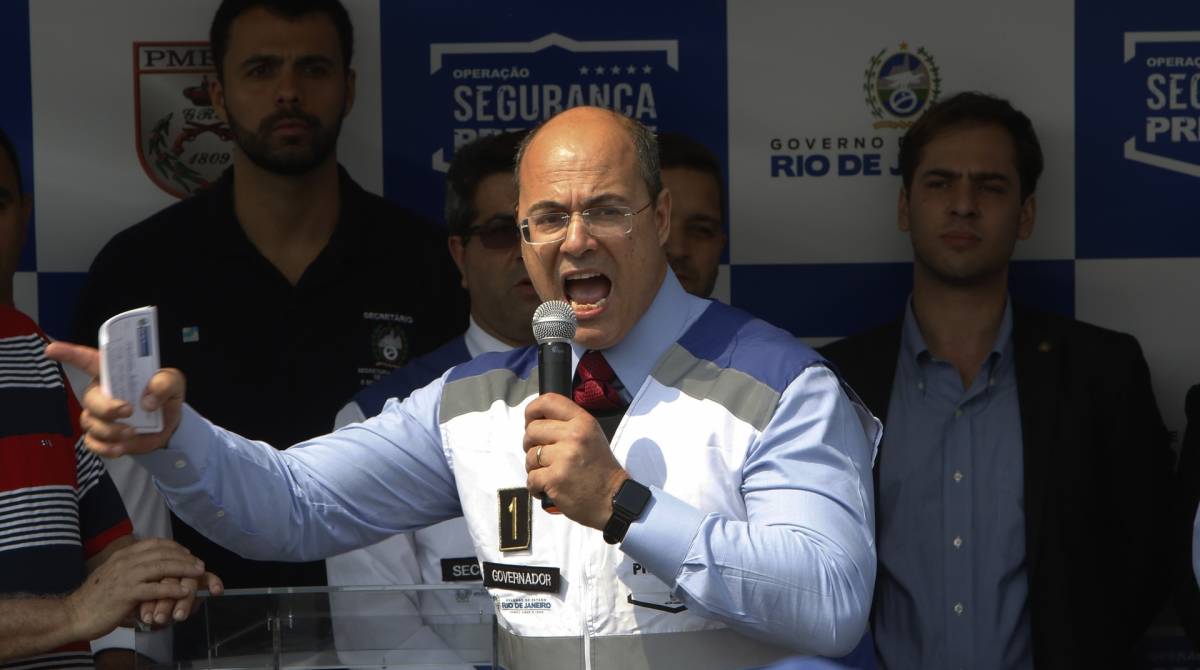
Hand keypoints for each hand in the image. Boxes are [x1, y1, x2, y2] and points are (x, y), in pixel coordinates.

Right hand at [45, 342, 185, 456]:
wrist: (168, 424)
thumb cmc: (164, 395)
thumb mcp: (173, 382)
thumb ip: (164, 384)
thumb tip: (148, 401)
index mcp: (113, 373)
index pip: (87, 360)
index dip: (69, 353)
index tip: (51, 349)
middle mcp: (101, 393)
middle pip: (90, 398)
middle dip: (106, 407)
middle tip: (128, 411)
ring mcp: (98, 416)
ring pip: (91, 423)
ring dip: (111, 430)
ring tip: (132, 432)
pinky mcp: (102, 437)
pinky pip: (93, 444)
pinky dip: (106, 448)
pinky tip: (121, 447)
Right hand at [64, 539, 212, 641]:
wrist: (74, 614)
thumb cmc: (96, 597)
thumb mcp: (114, 575)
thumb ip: (132, 568)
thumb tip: (154, 566)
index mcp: (122, 555)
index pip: (155, 544)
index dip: (175, 547)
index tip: (188, 553)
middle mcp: (124, 561)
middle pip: (162, 553)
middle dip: (184, 557)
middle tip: (200, 564)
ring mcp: (124, 577)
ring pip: (160, 567)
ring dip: (183, 569)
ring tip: (198, 573)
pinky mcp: (124, 594)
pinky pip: (153, 589)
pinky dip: (171, 589)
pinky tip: (184, 591)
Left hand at [523, 394, 628, 529]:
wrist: (613, 500)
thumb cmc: (600, 469)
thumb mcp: (592, 436)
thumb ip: (568, 424)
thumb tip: (535, 421)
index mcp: (583, 422)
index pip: (548, 401)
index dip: (532, 410)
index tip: (530, 421)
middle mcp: (574, 436)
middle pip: (532, 430)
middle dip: (531, 444)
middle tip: (543, 456)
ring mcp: (564, 457)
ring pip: (530, 455)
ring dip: (534, 467)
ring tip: (550, 474)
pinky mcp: (555, 479)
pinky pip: (531, 477)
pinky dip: (535, 486)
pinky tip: (548, 488)